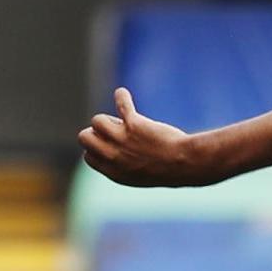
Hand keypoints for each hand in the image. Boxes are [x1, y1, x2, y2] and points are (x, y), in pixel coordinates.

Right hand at [79, 89, 207, 187]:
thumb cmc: (170, 171)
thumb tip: (111, 153)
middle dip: (95, 132)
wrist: (187, 165)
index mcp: (114, 173)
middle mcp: (113, 157)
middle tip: (114, 132)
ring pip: (97, 121)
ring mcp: (121, 139)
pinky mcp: (134, 124)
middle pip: (84, 137)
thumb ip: (123, 166)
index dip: (98, 149)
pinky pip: (121, 104)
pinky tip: (122, 94)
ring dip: (110, 118)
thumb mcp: (142, 176)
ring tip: (125, 120)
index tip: (111, 146)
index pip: (89, 156)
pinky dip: (122, 97)